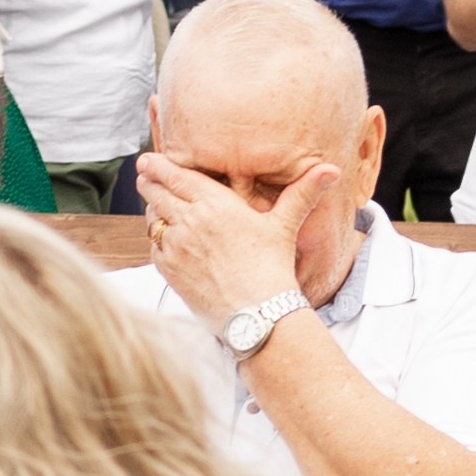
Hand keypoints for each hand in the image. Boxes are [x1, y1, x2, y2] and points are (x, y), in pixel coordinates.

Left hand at [135, 152, 337, 330]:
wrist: (257, 315)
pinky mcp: (169, 270)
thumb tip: (330, 170)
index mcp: (214, 203)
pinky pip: (154, 247)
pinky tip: (165, 240)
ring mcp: (176, 246)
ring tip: (155, 206)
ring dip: (151, 211)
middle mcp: (189, 220)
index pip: (174, 175)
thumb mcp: (285, 226)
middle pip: (155, 192)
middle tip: (145, 176)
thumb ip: (302, 194)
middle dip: (149, 182)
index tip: (148, 160)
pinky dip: (157, 241)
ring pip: (151, 219)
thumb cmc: (273, 269)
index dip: (157, 165)